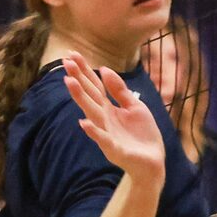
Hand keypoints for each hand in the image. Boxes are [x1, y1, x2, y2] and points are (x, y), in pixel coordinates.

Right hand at [62, 54, 166, 184]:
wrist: (152, 162)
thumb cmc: (141, 135)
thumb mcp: (134, 106)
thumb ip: (119, 90)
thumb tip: (104, 69)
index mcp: (109, 107)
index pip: (94, 85)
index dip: (84, 70)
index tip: (71, 54)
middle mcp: (104, 118)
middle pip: (89, 95)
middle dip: (78, 79)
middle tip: (65, 63)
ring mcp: (107, 133)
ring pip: (92, 113)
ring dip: (81, 98)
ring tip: (70, 82)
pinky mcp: (115, 149)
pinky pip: (103, 139)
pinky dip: (94, 132)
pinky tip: (84, 123)